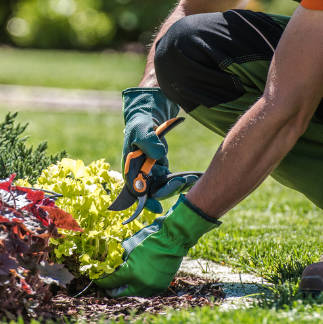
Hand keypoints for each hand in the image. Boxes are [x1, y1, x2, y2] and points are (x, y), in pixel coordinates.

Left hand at [95, 196, 220, 297]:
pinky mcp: (160, 287)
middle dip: (112, 289)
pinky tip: (137, 278)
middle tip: (108, 285)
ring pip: (133, 292)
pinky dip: (140, 285)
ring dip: (127, 287)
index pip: (110, 282)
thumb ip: (118, 259)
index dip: (101, 281)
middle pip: (120, 293)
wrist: (173, 239)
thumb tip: (109, 265)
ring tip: (123, 281)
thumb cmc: (150, 239)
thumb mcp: (129, 247)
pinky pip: (145, 290)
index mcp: (131, 273)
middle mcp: (141, 284)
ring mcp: (151, 287)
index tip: (96, 279)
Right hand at [121, 87, 179, 210]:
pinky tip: (192, 178)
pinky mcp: (160, 168)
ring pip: (162, 187)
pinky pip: (170, 180)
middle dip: (167, 191)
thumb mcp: (142, 129)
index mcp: (130, 168)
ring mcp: (150, 172)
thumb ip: (148, 141)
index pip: (134, 190)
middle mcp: (139, 173)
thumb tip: (158, 155)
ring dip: (176, 186)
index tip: (157, 207)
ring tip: (191, 180)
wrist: (147, 116)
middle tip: (182, 183)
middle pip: (151, 191)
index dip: (144, 201)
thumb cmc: (140, 123)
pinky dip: (180, 180)